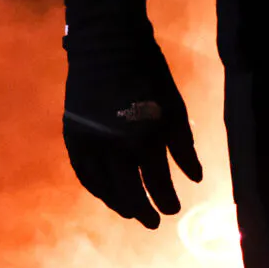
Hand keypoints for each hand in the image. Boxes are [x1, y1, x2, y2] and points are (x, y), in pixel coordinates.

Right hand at [62, 0, 203, 227]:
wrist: (107, 44)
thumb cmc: (149, 74)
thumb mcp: (176, 108)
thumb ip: (184, 147)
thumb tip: (195, 179)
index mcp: (145, 139)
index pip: (158, 183)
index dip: (167, 200)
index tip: (175, 209)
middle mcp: (115, 147)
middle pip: (129, 192)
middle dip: (143, 210)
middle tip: (154, 223)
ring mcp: (90, 142)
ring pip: (103, 186)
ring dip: (118, 203)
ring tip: (130, 212)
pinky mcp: (73, 135)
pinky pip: (83, 171)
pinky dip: (95, 187)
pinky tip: (106, 194)